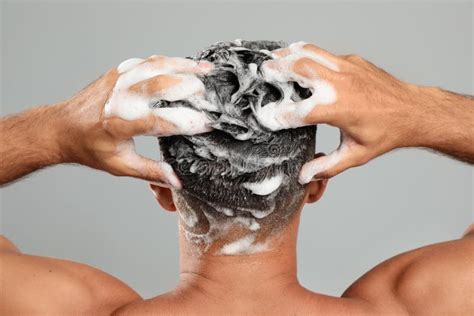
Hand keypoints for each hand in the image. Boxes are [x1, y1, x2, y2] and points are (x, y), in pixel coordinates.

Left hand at [58, 56, 213, 187]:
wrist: (62, 127)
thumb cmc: (91, 148)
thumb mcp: (120, 166)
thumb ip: (151, 172)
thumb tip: (177, 181)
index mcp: (119, 125)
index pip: (158, 122)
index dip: (185, 123)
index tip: (208, 124)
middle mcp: (118, 99)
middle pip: (158, 86)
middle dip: (188, 87)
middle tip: (209, 94)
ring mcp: (118, 81)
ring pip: (156, 67)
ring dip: (183, 66)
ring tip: (206, 70)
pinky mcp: (118, 72)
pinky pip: (148, 62)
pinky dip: (169, 61)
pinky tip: (186, 64)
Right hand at [255, 42, 426, 182]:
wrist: (413, 111)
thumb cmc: (386, 134)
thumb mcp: (355, 155)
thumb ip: (327, 167)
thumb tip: (303, 176)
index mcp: (338, 110)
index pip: (299, 111)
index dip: (278, 115)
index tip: (265, 118)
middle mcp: (340, 86)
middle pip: (300, 70)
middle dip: (277, 71)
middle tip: (262, 73)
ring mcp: (346, 69)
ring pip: (310, 54)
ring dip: (289, 56)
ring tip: (274, 59)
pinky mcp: (351, 61)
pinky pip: (323, 54)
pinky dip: (307, 55)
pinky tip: (298, 60)